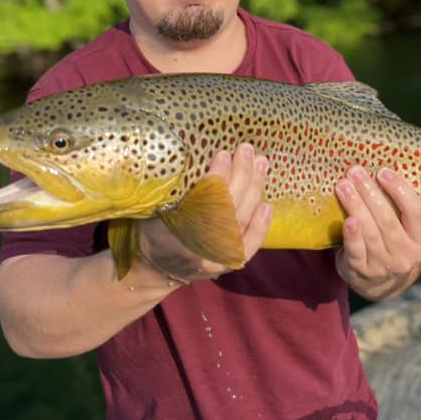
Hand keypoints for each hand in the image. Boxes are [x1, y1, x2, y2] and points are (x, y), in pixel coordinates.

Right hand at [136, 143, 271, 286]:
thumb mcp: (156, 207)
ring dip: (254, 188)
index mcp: (176, 227)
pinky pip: (249, 243)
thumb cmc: (153, 229)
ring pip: (242, 218)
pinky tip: (267, 205)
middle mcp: (198, 244)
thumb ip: (178, 189)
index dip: (218, 175)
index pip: (205, 198)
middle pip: (229, 205)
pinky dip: (260, 225)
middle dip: (241, 174)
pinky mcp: (227, 263)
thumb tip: (210, 159)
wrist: (153, 269)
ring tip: (260, 164)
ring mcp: (216, 256)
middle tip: (247, 150)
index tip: (224, 153)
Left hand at [334, 166, 420, 300]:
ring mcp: (384, 266)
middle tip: (355, 172)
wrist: (380, 286)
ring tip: (343, 185)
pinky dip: (352, 235)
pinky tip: (347, 219)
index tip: (383, 172)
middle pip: (388, 220)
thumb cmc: (392, 246)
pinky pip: (356, 251)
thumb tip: (379, 172)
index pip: (416, 214)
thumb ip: (398, 210)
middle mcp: (406, 256)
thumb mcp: (406, 234)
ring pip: (370, 232)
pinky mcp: (361, 272)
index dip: (401, 191)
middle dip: (370, 192)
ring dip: (356, 205)